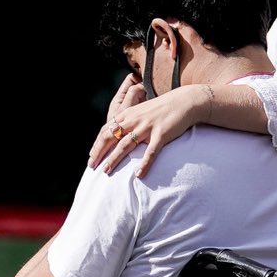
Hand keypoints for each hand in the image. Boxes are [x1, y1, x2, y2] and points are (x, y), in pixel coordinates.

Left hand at [91, 85, 207, 176]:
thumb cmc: (162, 108)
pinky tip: (139, 174)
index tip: (91, 156)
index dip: (97, 144)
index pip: (106, 130)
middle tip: (92, 166)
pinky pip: (151, 151)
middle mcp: (134, 120)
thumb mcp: (141, 110)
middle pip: (111, 137)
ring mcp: (147, 127)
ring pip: (125, 145)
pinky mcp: (161, 134)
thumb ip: (128, 120)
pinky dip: (144, 163)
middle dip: (99, 152)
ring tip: (106, 171)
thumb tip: (117, 133)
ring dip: (114, 159)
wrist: (185, 101)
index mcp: (127, 114)